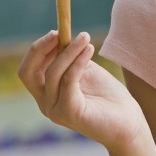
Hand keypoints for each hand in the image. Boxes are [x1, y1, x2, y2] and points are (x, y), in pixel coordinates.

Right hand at [17, 30, 148, 155]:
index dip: (38, 50)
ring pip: (53, 73)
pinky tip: (90, 50)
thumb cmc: (108, 97)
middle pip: (27, 73)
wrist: (128, 123)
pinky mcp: (69, 113)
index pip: (28, 71)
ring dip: (70, 51)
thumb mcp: (85, 71)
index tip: (56, 32)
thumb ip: (70, 58)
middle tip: (58, 32)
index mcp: (46, 94)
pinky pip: (69, 80)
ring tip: (86, 38)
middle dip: (40, 49)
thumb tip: (60, 35)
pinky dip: (78, 61)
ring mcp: (55, 111)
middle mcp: (46, 105)